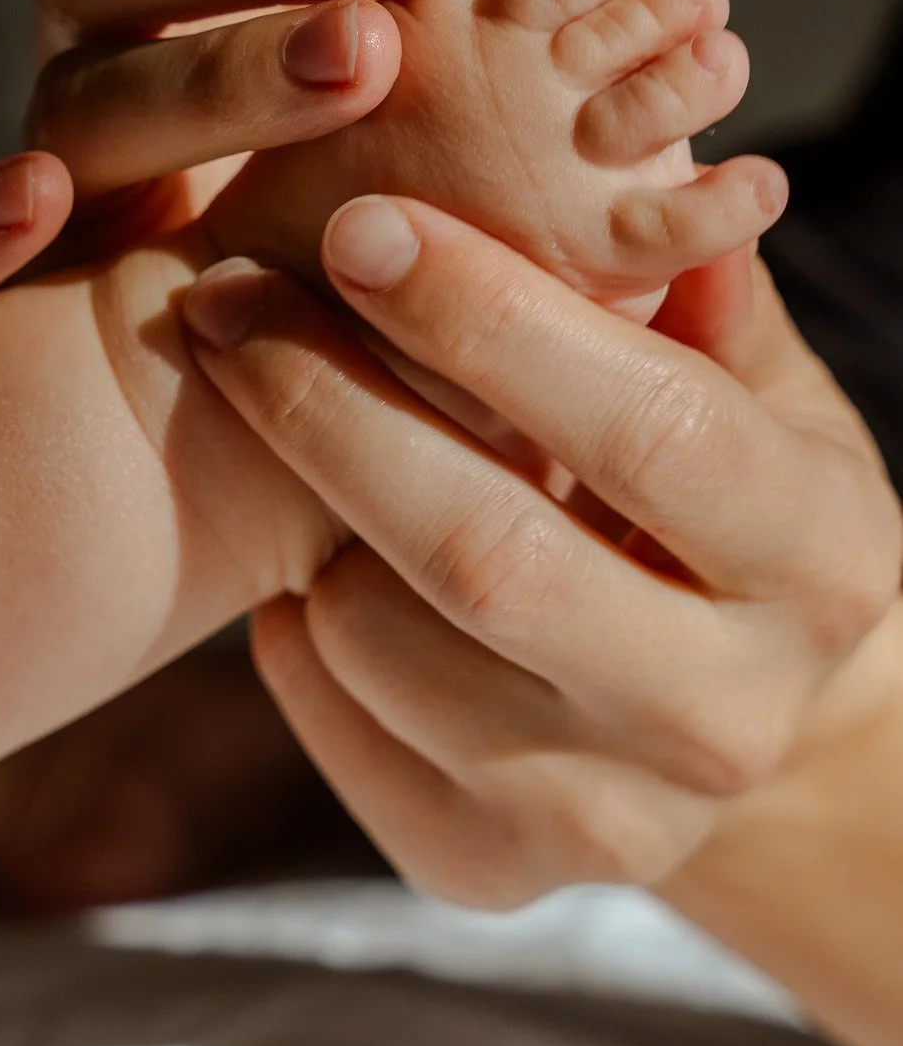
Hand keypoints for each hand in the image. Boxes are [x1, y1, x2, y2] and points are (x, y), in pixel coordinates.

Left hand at [180, 204, 901, 904]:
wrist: (733, 714)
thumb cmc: (727, 502)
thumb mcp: (760, 389)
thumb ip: (701, 295)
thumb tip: (650, 176)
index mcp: (819, 562)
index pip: (650, 429)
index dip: (492, 321)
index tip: (365, 225)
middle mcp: (726, 715)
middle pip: (486, 556)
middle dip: (330, 403)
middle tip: (226, 295)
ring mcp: (606, 820)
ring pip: (378, 640)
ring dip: (299, 508)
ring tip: (275, 409)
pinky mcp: (486, 869)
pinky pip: (330, 716)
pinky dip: (290, 617)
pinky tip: (314, 548)